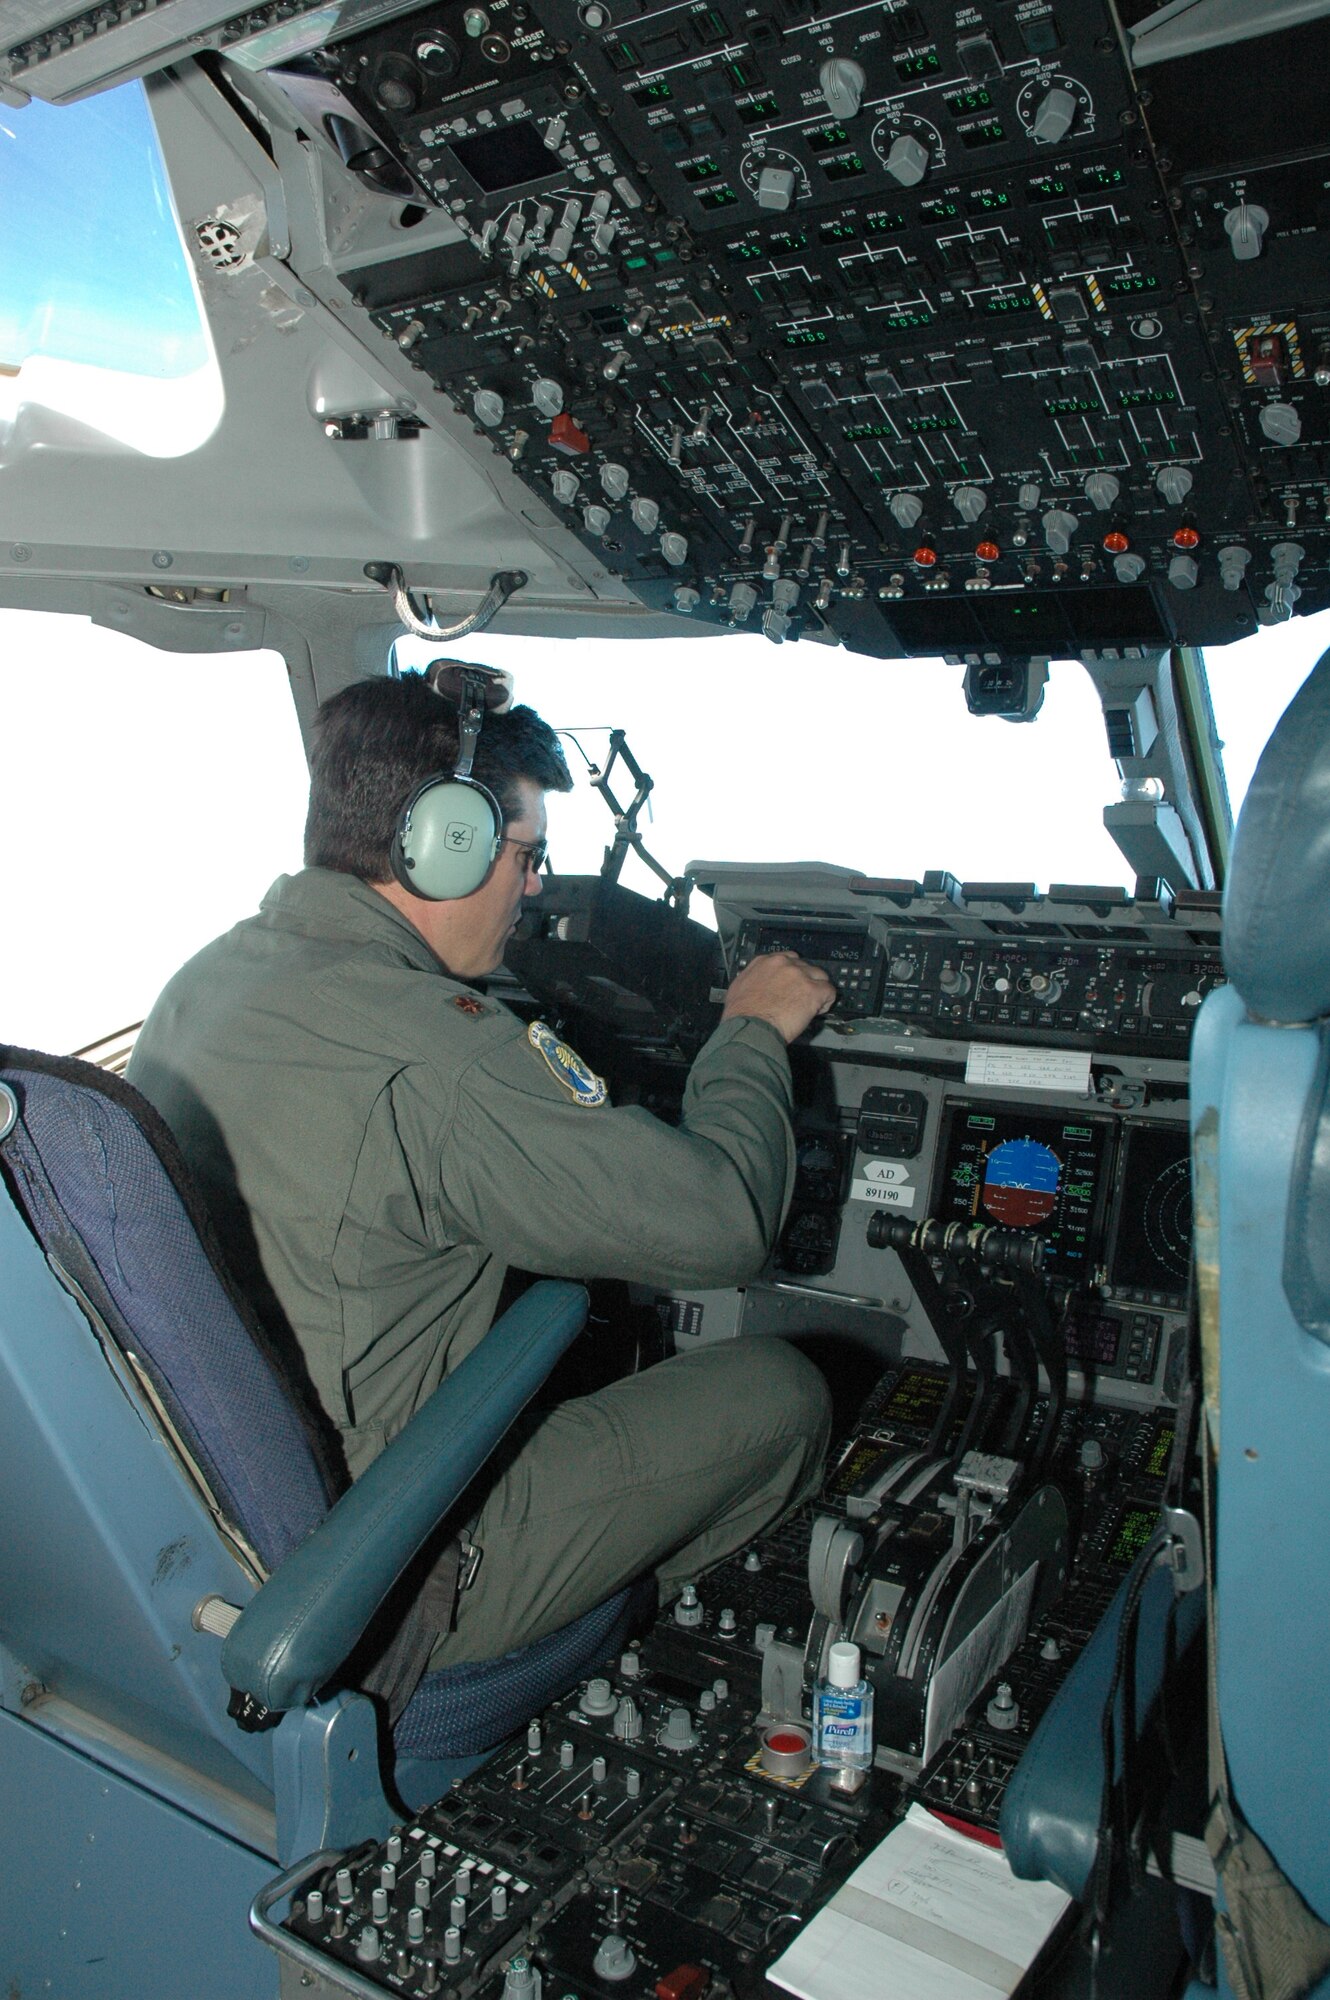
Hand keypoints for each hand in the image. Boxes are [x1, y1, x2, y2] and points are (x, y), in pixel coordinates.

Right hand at [722, 951, 837, 1043]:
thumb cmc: (741, 1014)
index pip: (788, 959)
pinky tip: (818, 1010)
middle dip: (805, 981)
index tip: (792, 984)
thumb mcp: (738, 987)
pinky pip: (829, 991)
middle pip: (805, 966)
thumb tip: (757, 983)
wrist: (749, 1027)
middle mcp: (784, 964)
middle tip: (800, 997)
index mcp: (765, 962)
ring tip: (811, 1005)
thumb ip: (752, 978)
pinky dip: (826, 1001)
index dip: (792, 974)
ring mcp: (800, 976)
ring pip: (820, 976)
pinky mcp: (813, 990)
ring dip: (817, 989)